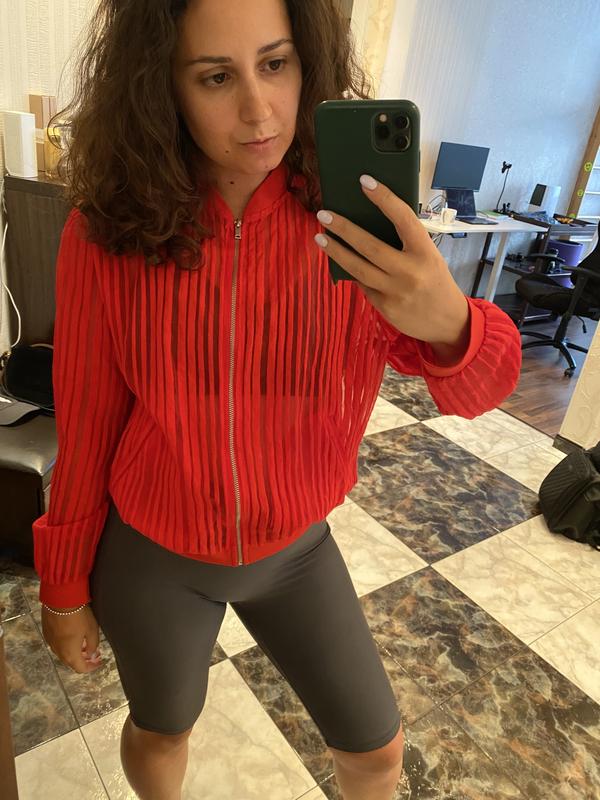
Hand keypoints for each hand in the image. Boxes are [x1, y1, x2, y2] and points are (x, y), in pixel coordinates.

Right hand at [41, 604, 102, 673]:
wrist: (60, 600)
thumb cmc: (78, 615)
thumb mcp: (92, 630)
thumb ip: (93, 645)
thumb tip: (91, 654)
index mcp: (70, 654)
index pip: (81, 668)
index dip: (91, 667)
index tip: (98, 661)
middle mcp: (58, 652)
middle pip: (71, 662)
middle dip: (83, 659)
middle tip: (93, 653)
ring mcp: (50, 643)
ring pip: (63, 653)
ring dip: (74, 652)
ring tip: (84, 644)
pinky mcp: (47, 633)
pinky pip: (57, 644)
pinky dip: (66, 645)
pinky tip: (73, 636)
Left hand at [314, 175, 470, 365]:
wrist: (447, 321)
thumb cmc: (435, 280)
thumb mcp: (430, 256)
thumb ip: (406, 242)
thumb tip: (370, 221)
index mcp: (425, 252)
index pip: (403, 218)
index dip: (384, 198)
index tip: (364, 181)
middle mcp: (409, 271)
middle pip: (369, 246)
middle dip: (344, 228)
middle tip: (323, 214)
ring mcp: (395, 291)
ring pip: (358, 268)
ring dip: (336, 251)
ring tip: (320, 237)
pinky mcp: (384, 307)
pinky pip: (362, 284)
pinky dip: (351, 271)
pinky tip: (341, 260)